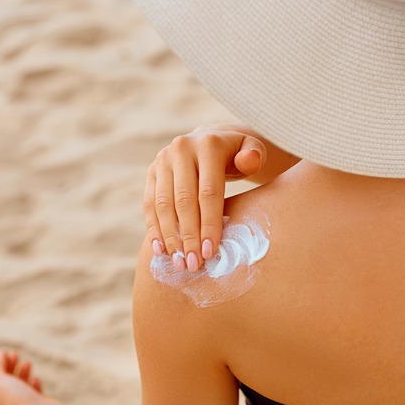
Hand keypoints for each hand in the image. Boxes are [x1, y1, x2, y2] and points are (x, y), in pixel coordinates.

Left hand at [0, 350, 70, 404]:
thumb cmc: (16, 400)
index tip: (2, 353)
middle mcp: (3, 404)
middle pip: (2, 381)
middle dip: (7, 365)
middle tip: (14, 354)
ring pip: (18, 385)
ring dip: (21, 371)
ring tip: (27, 362)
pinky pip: (32, 392)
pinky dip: (33, 382)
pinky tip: (36, 378)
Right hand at [143, 123, 266, 271]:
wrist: (211, 140)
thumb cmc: (237, 154)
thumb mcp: (252, 150)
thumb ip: (254, 155)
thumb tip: (248, 161)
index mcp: (207, 145)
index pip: (208, 191)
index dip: (209, 223)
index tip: (211, 251)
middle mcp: (181, 149)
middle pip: (183, 200)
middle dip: (188, 236)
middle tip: (194, 264)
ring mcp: (163, 160)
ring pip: (163, 205)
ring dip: (170, 237)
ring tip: (179, 262)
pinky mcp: (151, 172)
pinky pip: (149, 204)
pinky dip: (154, 229)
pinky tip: (160, 250)